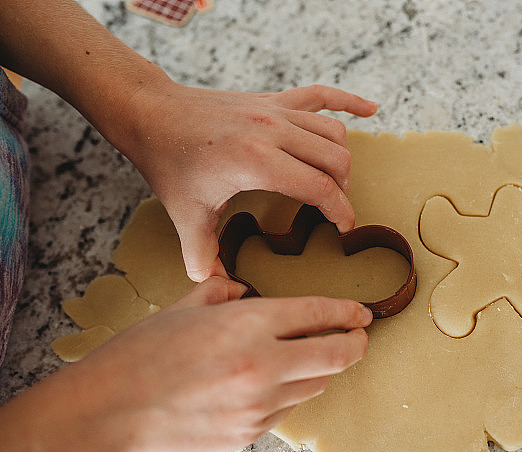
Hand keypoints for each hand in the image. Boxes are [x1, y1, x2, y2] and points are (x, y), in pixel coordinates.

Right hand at [77, 277, 371, 451]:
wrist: (109, 413)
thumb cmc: (140, 354)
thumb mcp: (183, 308)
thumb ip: (222, 294)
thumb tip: (242, 290)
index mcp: (247, 324)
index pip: (317, 314)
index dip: (346, 311)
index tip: (361, 312)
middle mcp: (262, 366)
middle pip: (336, 355)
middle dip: (356, 344)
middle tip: (360, 337)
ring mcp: (259, 405)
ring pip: (314, 385)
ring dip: (320, 369)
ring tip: (310, 358)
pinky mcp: (250, 433)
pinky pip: (286, 409)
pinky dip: (288, 393)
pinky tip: (271, 384)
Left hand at [122, 80, 377, 280]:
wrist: (151, 113)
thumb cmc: (169, 162)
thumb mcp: (186, 214)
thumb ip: (203, 255)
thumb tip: (215, 286)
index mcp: (258, 161)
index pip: (320, 188)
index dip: (340, 211)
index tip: (344, 229)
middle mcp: (273, 131)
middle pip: (336, 160)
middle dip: (341, 189)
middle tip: (330, 209)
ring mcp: (274, 111)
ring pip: (333, 132)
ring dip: (340, 159)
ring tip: (333, 181)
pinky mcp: (271, 99)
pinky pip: (320, 95)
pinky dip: (348, 101)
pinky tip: (370, 108)